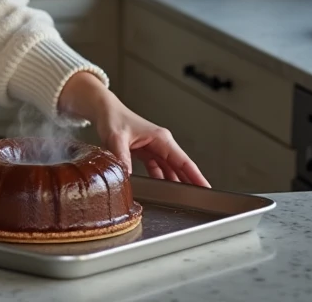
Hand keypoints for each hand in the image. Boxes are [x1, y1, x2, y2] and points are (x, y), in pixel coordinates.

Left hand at [59, 71, 210, 186]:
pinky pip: (158, 169)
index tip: (206, 189)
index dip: (196, 176)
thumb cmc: (114, 119)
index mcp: (161, 138)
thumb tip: (127, 175)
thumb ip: (122, 156)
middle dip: (190, 183)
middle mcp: (161, 144)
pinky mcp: (147, 152)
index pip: (183, 160)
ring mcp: (155, 148)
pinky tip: (162, 191)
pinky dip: (161, 179)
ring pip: (170, 169)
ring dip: (175, 183)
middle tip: (198, 201)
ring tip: (182, 200)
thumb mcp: (116, 138)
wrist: (105, 111)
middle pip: (180, 167)